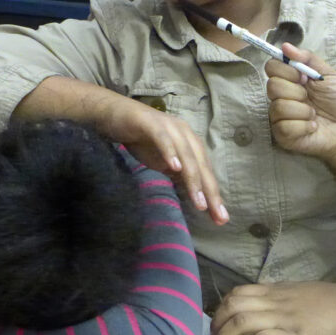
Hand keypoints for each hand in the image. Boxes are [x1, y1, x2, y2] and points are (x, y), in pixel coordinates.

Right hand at [105, 98, 228, 224]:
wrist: (114, 114)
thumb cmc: (142, 139)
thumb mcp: (164, 162)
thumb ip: (180, 176)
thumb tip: (196, 198)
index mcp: (190, 144)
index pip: (205, 172)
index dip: (213, 195)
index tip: (221, 219)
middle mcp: (185, 134)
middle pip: (201, 165)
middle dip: (210, 192)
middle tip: (218, 216)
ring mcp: (170, 127)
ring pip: (187, 155)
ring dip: (194, 178)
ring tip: (199, 202)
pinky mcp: (151, 124)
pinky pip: (163, 139)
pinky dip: (170, 152)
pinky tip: (175, 168)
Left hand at [205, 281, 335, 334]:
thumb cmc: (328, 300)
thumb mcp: (296, 291)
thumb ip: (277, 296)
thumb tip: (259, 303)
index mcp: (274, 291)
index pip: (237, 293)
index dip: (220, 309)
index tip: (216, 324)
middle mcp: (274, 302)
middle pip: (232, 307)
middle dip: (215, 326)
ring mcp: (282, 319)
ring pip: (241, 322)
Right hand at [266, 43, 335, 163]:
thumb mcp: (329, 75)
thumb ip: (308, 59)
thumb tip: (285, 46)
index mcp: (291, 79)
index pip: (272, 66)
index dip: (287, 70)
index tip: (305, 77)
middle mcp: (282, 96)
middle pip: (272, 86)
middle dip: (296, 91)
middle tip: (310, 97)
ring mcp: (280, 116)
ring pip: (278, 107)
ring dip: (303, 110)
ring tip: (315, 114)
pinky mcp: (283, 135)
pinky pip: (284, 126)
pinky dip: (303, 126)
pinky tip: (313, 126)